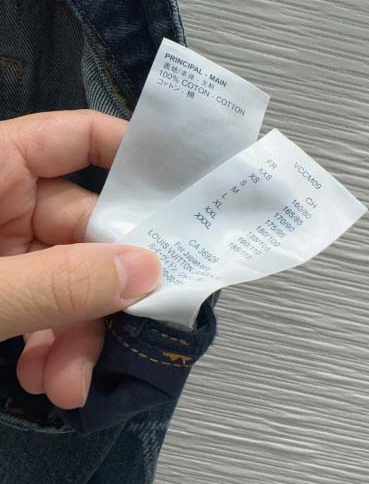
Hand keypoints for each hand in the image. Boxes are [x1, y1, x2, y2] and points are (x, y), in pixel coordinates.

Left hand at [0, 110, 160, 409]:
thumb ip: (57, 283)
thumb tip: (146, 273)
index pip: (74, 137)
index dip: (129, 153)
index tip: (176, 190)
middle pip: (84, 226)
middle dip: (106, 284)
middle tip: (129, 327)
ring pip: (69, 276)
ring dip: (79, 329)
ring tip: (69, 379)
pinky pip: (43, 305)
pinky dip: (51, 343)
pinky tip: (44, 376)